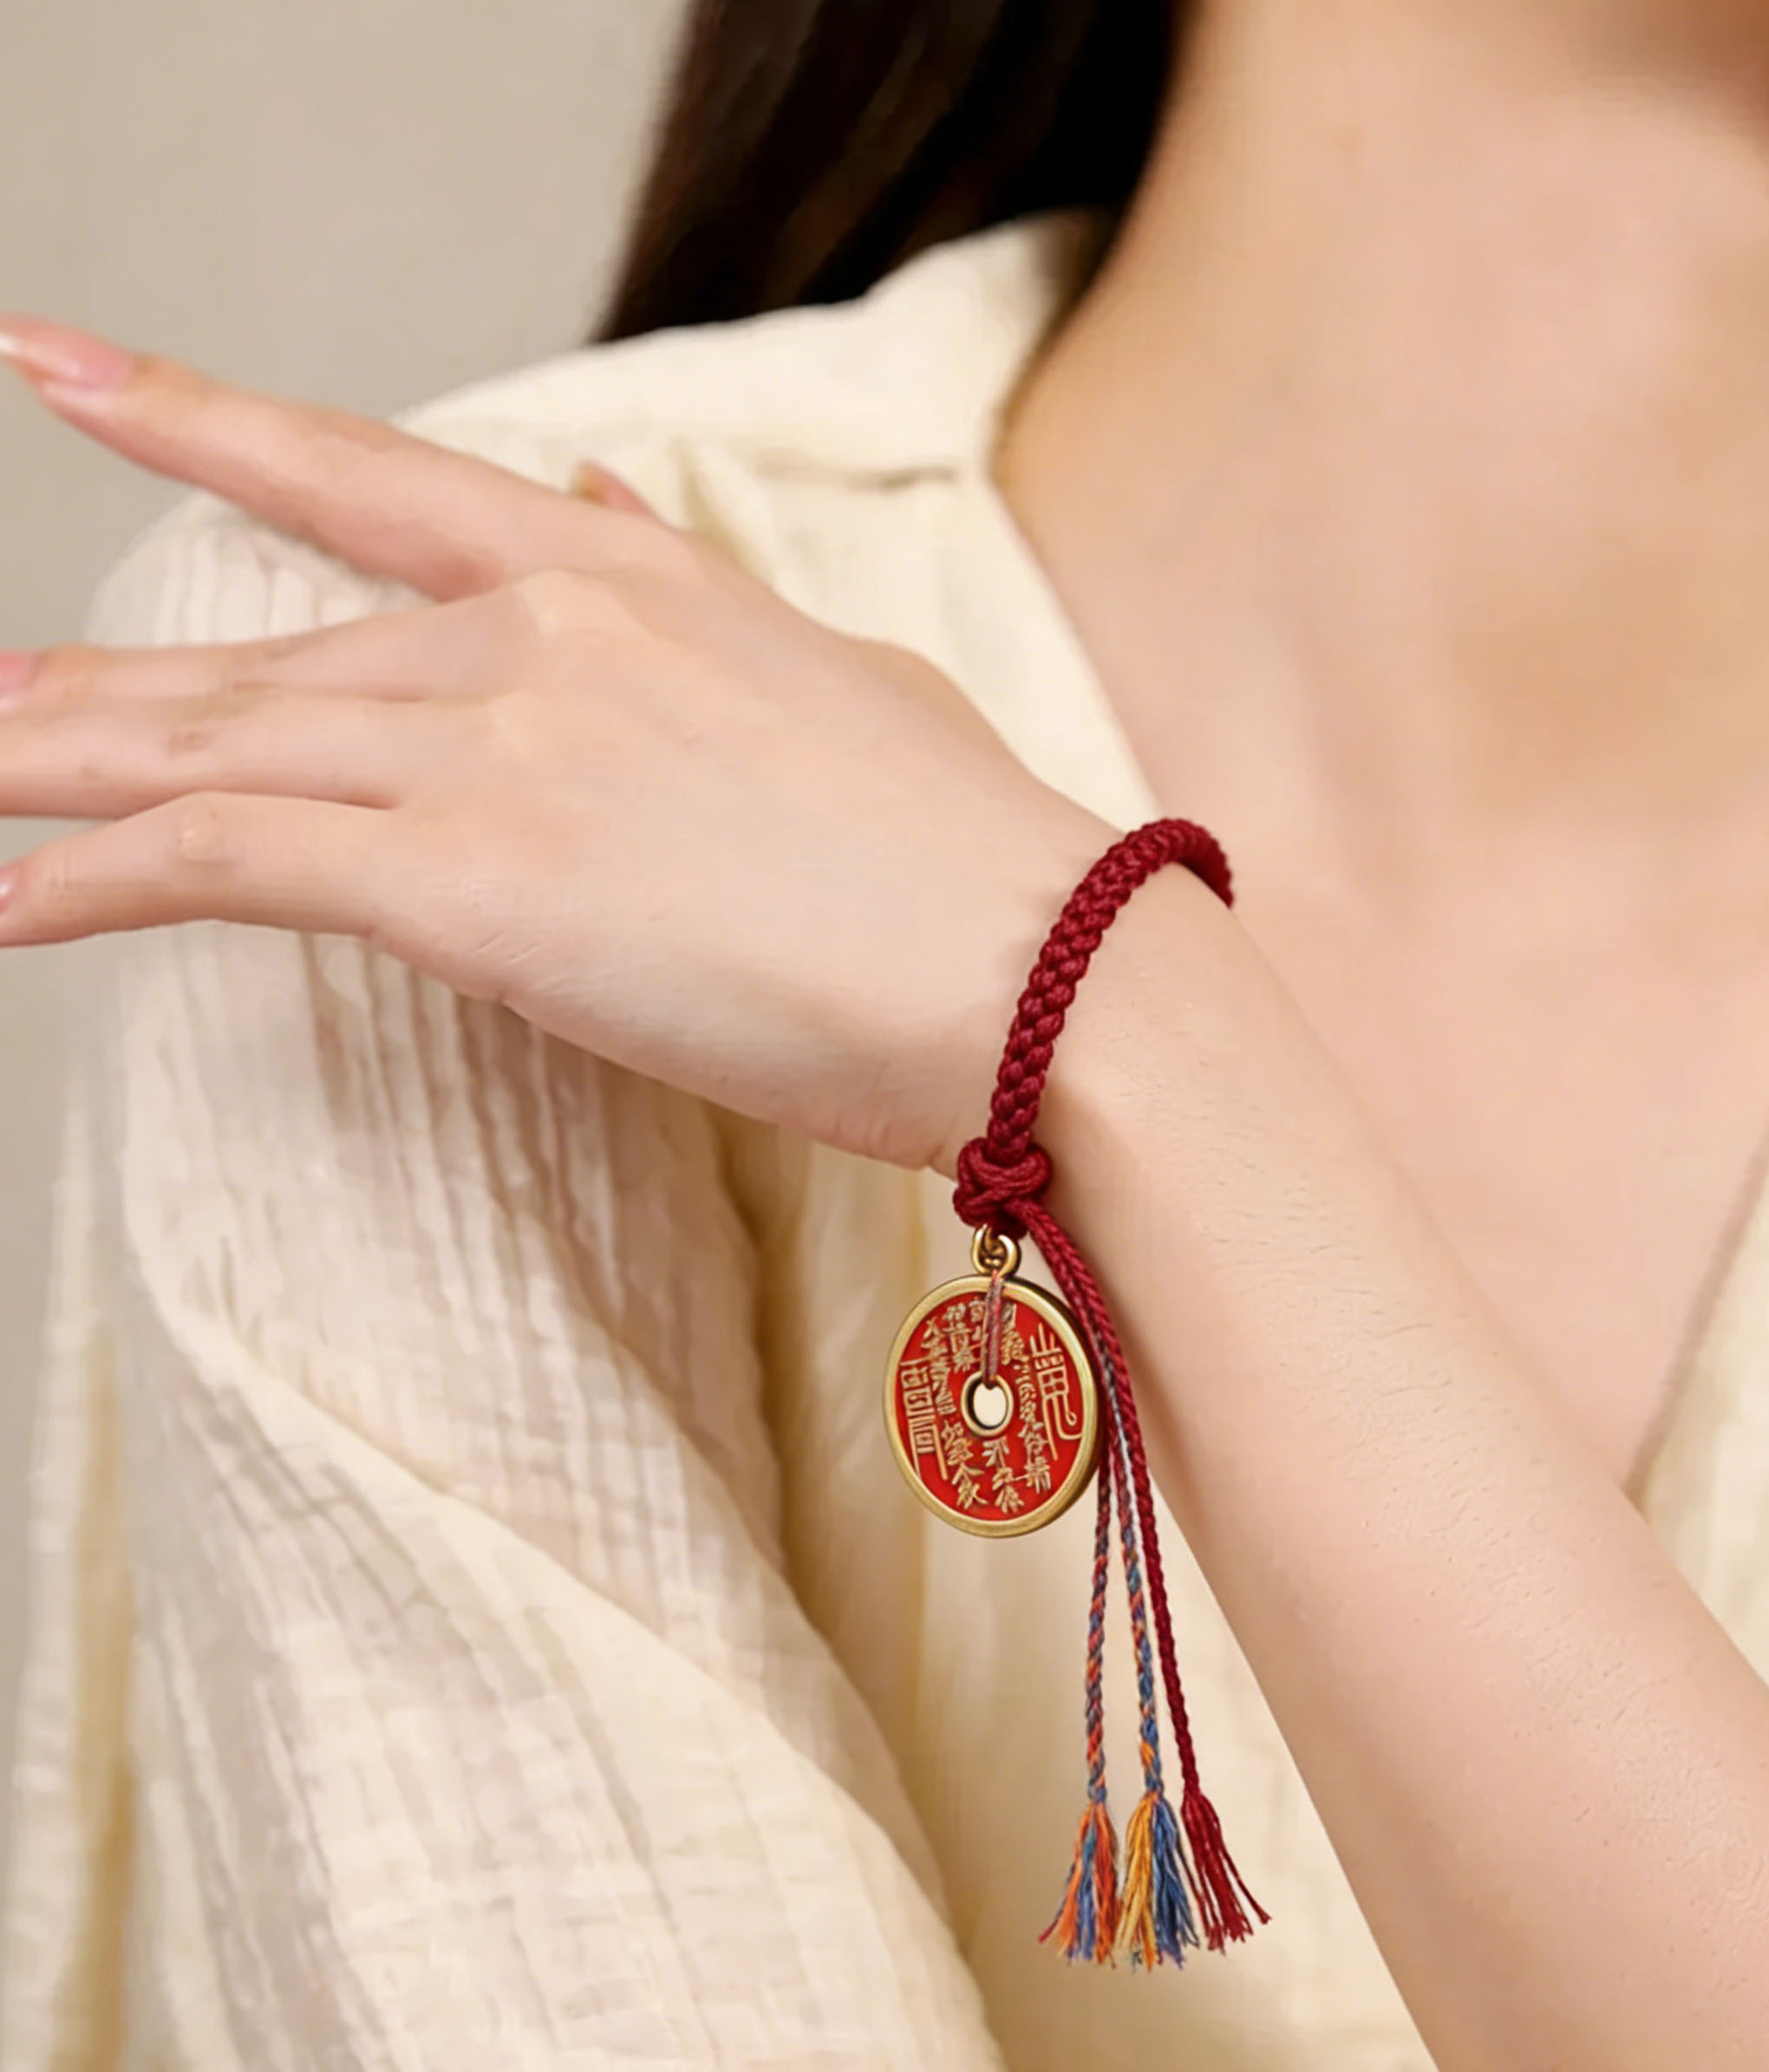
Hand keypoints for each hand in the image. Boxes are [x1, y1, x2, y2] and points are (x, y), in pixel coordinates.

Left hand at [0, 318, 1116, 1176]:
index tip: (70, 369)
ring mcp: (499, 747)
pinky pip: (228, 861)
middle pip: (259, 655)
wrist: (1047, 971)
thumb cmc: (970, 861)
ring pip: (214, 745)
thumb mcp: (831, 680)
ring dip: (59, 773)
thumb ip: (690, 597)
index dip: (202, 419)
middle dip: (96, 691)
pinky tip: (7, 909)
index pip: (367, 477)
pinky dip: (95, 883)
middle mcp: (540, 636)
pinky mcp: (472, 880)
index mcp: (626, 580)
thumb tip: (604, 504)